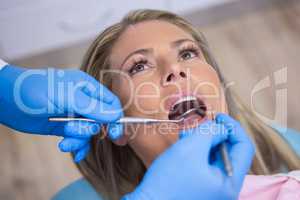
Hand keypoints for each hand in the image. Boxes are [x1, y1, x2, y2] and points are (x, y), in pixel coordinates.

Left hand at [0, 65, 123, 161]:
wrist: (8, 100)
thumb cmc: (35, 90)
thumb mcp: (66, 97)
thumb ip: (92, 107)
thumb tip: (116, 116)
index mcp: (88, 88)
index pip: (111, 104)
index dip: (116, 119)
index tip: (116, 134)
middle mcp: (84, 101)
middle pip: (101, 121)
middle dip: (90, 130)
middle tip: (77, 133)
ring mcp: (74, 115)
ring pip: (88, 132)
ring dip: (78, 139)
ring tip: (64, 140)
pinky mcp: (65, 126)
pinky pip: (78, 139)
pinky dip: (75, 146)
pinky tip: (66, 147)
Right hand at [122, 113, 254, 199]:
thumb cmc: (167, 182)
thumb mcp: (191, 148)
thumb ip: (210, 133)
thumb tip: (221, 128)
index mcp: (230, 182)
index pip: (244, 147)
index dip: (233, 127)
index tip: (220, 117)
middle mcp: (225, 187)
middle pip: (229, 152)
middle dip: (214, 134)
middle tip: (199, 125)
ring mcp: (212, 188)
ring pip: (215, 156)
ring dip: (203, 141)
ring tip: (187, 135)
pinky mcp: (200, 187)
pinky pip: (204, 164)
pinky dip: (196, 151)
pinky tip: (184, 145)